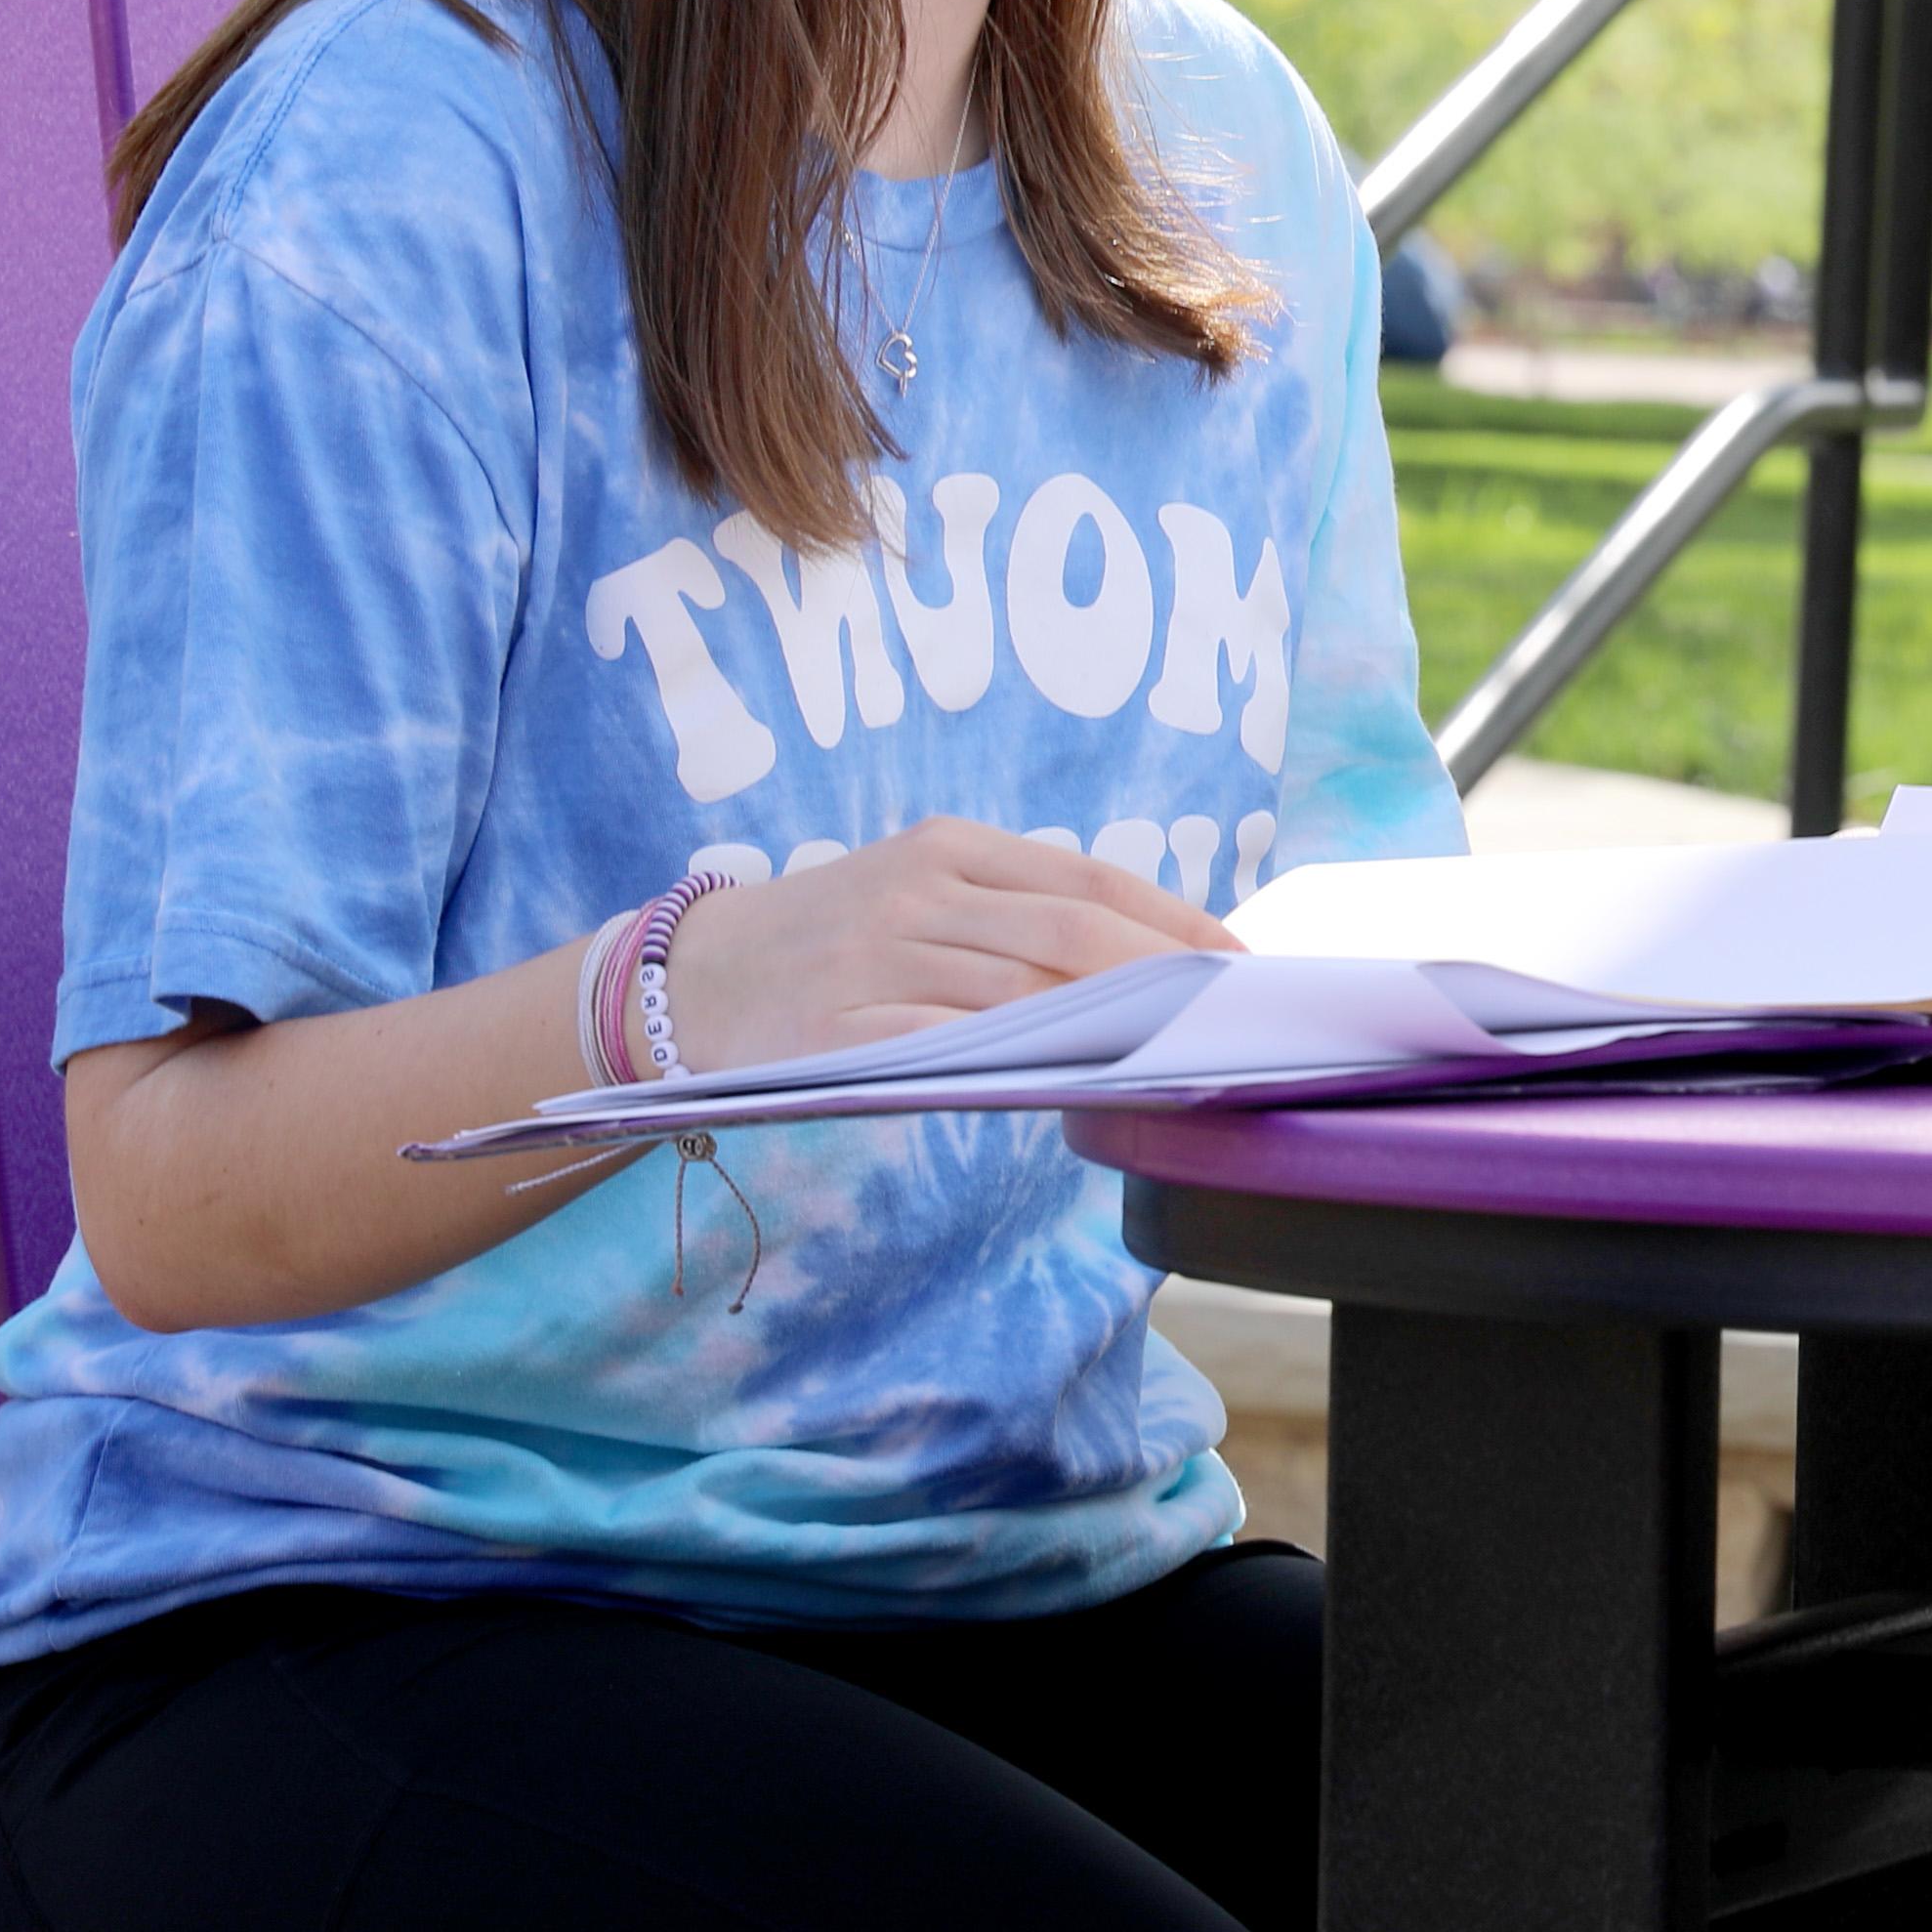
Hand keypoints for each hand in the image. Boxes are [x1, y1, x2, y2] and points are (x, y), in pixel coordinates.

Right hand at [663, 815, 1229, 1067]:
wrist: (689, 975)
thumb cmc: (835, 940)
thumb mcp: (921, 894)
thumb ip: (1015, 919)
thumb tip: (1147, 971)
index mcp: (949, 847)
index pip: (1091, 881)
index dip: (1178, 921)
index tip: (1243, 962)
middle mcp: (918, 892)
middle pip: (1071, 935)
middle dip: (1167, 978)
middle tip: (1231, 1020)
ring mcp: (875, 957)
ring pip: (1019, 992)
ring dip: (1108, 1029)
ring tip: (1175, 1058)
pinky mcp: (837, 1025)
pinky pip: (944, 1045)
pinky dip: (1014, 1064)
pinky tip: (1071, 1084)